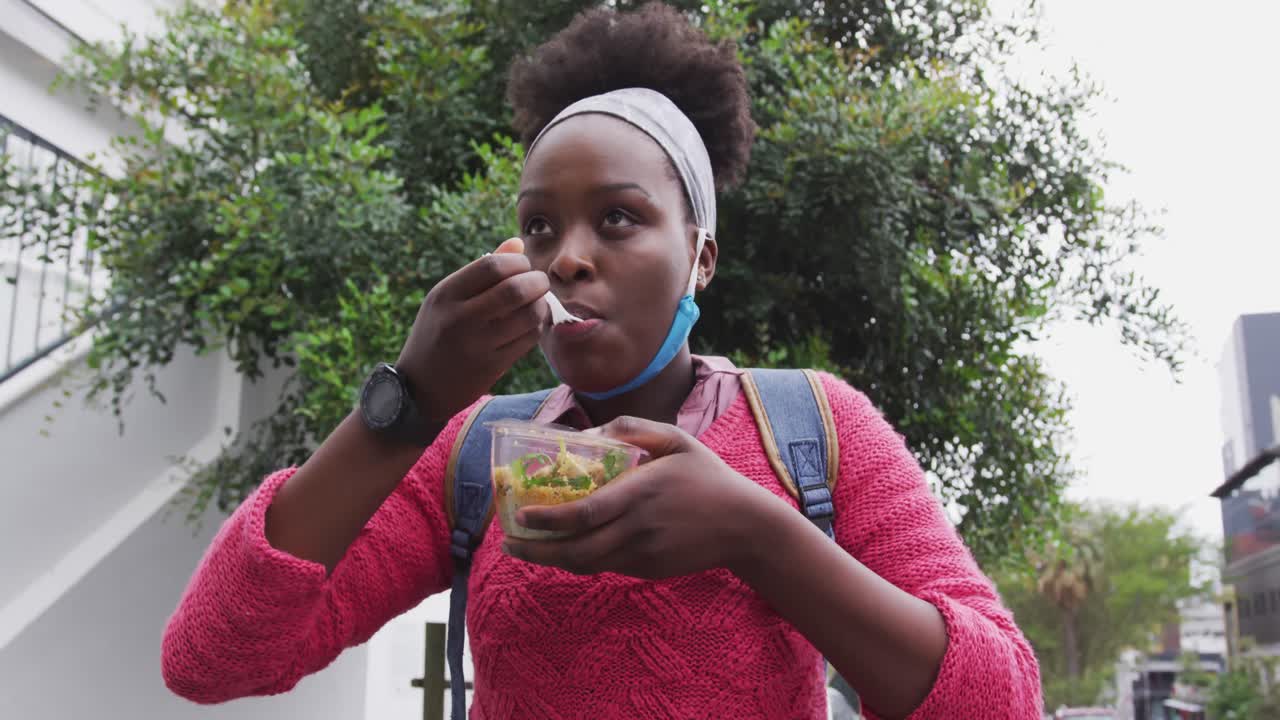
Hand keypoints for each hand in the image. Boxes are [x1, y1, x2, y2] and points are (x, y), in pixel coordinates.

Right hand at [396, 237, 549, 422]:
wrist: (419, 389)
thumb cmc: (437, 334)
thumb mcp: (446, 299)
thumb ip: (481, 271)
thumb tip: (517, 244)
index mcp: (445, 295)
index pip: (492, 265)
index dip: (517, 262)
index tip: (523, 266)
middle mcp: (459, 318)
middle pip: (515, 289)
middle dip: (538, 281)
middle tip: (540, 283)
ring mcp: (477, 345)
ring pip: (529, 315)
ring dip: (541, 305)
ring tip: (537, 303)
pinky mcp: (491, 367)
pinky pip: (528, 339)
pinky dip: (537, 327)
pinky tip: (530, 324)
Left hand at [502, 416, 781, 578]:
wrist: (744, 525)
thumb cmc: (708, 476)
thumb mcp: (677, 439)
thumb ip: (634, 428)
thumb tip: (593, 430)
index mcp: (640, 493)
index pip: (584, 513)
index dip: (548, 518)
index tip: (522, 514)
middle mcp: (637, 529)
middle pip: (575, 550)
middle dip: (536, 550)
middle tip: (509, 541)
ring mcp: (642, 553)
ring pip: (587, 563)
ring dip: (552, 558)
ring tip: (527, 548)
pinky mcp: (648, 568)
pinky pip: (606, 565)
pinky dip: (581, 558)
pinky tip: (565, 547)